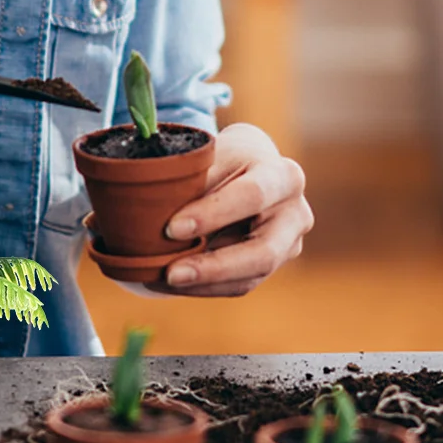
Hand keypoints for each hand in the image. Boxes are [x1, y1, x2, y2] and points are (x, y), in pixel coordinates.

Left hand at [150, 124, 311, 296]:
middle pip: (263, 252)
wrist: (251, 168)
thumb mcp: (214, 155)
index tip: (172, 228)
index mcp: (284, 176)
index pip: (253, 196)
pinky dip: (205, 286)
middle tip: (171, 273)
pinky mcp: (273, 265)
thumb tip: (146, 211)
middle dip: (214, 266)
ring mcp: (289, 245)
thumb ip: (192, 180)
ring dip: (204, 282)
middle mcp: (296, 214)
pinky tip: (172, 283)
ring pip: (250, 275)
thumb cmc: (227, 159)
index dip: (213, 214)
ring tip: (162, 279)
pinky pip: (240, 285)